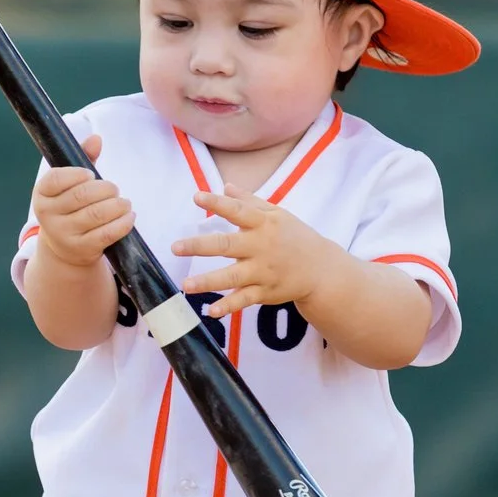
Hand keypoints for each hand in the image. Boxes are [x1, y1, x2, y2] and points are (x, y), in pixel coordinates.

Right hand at [29, 134, 135, 267]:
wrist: (65, 249)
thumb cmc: (70, 207)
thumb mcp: (70, 184)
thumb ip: (83, 159)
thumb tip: (96, 139)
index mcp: (42, 194)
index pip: (56, 178)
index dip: (77, 174)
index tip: (91, 175)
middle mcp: (48, 215)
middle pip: (81, 195)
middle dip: (105, 189)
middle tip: (114, 189)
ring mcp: (63, 234)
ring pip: (96, 215)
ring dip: (117, 206)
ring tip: (125, 203)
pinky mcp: (81, 249)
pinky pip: (105, 234)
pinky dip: (122, 223)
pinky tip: (129, 217)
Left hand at [171, 185, 345, 316]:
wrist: (322, 269)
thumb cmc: (295, 237)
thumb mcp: (277, 214)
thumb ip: (250, 201)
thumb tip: (226, 185)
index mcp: (263, 224)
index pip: (237, 210)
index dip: (217, 203)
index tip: (196, 197)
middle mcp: (261, 247)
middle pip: (227, 245)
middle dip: (200, 246)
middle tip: (175, 247)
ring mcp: (263, 271)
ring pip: (231, 277)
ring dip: (208, 281)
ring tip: (185, 285)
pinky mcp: (265, 292)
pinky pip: (244, 300)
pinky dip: (228, 306)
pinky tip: (210, 311)